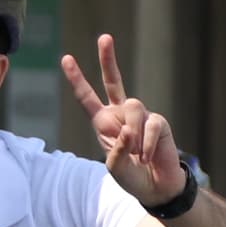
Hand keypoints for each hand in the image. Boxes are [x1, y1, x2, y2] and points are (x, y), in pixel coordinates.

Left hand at [61, 34, 185, 207]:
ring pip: (134, 107)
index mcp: (104, 122)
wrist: (156, 188)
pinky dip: (147, 144)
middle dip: (108, 59)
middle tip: (104, 38)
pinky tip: (147, 157)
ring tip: (137, 155)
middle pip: (113, 80)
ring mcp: (141, 116)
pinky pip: (152, 125)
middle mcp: (121, 114)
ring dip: (133, 134)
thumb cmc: (131, 177)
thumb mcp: (114, 167)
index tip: (66, 58)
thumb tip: (128, 129)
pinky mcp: (159, 123)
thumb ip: (117, 149)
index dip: (77, 79)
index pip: (87, 97)